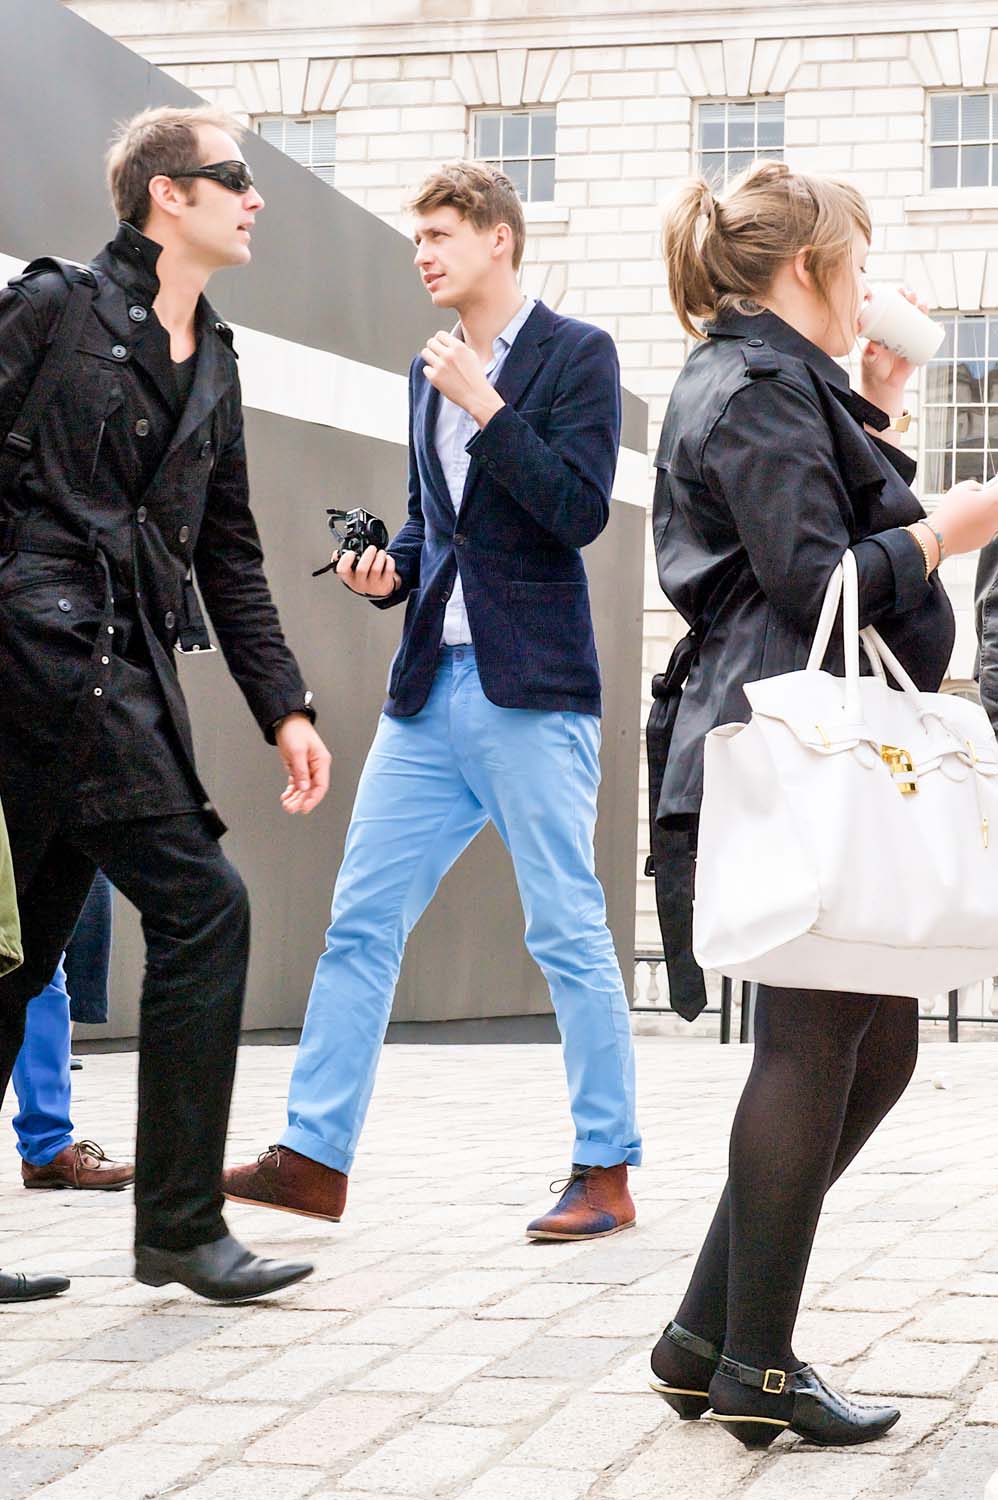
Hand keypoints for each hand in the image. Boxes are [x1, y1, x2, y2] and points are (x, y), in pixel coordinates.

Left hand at [276, 715, 330, 814]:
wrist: (286, 721)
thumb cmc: (295, 731)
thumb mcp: (297, 751)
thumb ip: (301, 771)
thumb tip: (304, 788)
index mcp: (321, 762)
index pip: (321, 785)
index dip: (313, 798)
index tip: (304, 808)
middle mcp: (316, 767)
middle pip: (312, 790)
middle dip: (302, 800)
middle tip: (291, 808)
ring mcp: (307, 768)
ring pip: (304, 789)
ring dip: (296, 798)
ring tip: (286, 805)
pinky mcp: (298, 768)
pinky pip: (297, 784)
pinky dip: (291, 791)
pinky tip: (286, 797)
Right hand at [335, 546, 398, 596]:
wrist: (377, 589)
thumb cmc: (363, 577)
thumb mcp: (351, 571)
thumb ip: (343, 561)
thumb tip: (336, 554)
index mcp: (349, 578)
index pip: (342, 570)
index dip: (346, 560)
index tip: (351, 553)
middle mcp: (360, 583)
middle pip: (362, 569)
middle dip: (368, 555)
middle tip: (372, 548)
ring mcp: (373, 585)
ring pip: (376, 568)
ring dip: (380, 556)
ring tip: (380, 552)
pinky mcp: (385, 584)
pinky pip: (389, 571)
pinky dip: (389, 561)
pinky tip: (387, 559)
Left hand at [420, 331, 504, 426]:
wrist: (476, 396)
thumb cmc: (475, 377)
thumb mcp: (471, 355)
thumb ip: (457, 347)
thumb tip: (445, 342)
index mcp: (458, 347)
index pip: (440, 334)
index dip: (440, 340)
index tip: (441, 346)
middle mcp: (448, 354)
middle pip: (430, 342)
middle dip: (433, 347)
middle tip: (437, 355)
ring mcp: (440, 366)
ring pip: (425, 353)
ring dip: (430, 357)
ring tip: (437, 364)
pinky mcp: (434, 378)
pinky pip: (425, 369)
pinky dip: (431, 372)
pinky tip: (439, 376)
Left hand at [860, 286, 925, 406]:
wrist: (884, 382)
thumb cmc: (874, 367)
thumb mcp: (870, 359)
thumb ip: (870, 354)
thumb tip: (873, 347)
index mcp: (885, 326)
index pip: (891, 306)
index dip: (896, 296)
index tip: (898, 291)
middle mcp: (898, 327)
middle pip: (907, 308)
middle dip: (911, 299)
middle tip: (911, 296)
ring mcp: (910, 335)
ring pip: (918, 318)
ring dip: (922, 309)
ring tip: (922, 305)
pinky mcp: (918, 346)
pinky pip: (928, 336)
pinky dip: (935, 330)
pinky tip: (938, 325)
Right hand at [930, 477, 997, 560]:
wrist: (939, 536)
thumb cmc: (949, 512)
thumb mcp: (959, 489)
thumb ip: (974, 485)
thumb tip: (979, 489)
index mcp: (994, 500)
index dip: (993, 487)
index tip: (990, 487)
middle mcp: (997, 516)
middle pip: (997, 505)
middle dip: (990, 501)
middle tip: (980, 498)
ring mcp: (993, 530)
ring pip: (994, 518)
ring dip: (986, 513)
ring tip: (970, 512)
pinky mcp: (985, 541)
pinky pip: (986, 530)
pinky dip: (979, 526)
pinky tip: (966, 524)